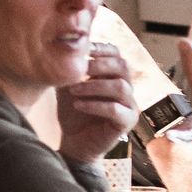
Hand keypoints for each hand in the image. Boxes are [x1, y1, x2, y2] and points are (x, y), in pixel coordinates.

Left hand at [53, 43, 137, 163]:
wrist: (75, 143)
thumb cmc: (73, 113)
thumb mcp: (68, 86)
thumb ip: (70, 70)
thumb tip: (61, 47)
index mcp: (114, 75)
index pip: (116, 53)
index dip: (101, 49)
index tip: (82, 50)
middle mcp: (126, 87)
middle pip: (123, 66)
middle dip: (100, 65)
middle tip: (79, 69)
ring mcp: (130, 105)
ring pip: (120, 87)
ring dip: (95, 86)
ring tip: (74, 90)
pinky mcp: (127, 122)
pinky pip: (115, 109)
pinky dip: (95, 105)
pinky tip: (78, 105)